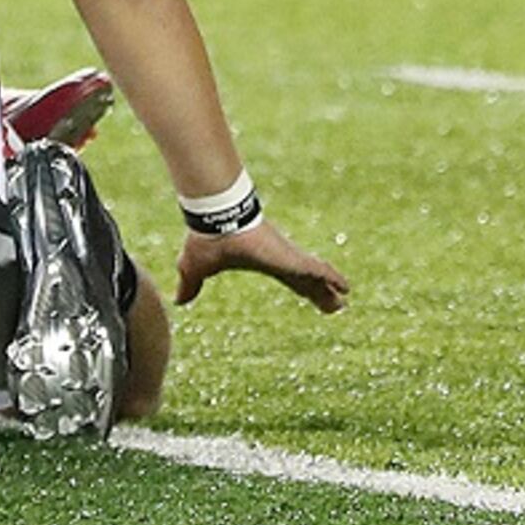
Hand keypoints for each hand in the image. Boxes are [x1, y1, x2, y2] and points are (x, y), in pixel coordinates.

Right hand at [175, 221, 348, 311]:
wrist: (215, 219)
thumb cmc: (207, 238)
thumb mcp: (196, 268)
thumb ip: (192, 284)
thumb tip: (179, 300)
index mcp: (264, 262)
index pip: (288, 278)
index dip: (301, 288)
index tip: (313, 296)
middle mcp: (279, 259)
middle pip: (306, 280)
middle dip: (321, 293)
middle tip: (337, 305)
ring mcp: (287, 257)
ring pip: (316, 276)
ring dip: (331, 287)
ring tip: (346, 298)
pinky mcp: (290, 257)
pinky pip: (317, 270)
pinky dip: (332, 277)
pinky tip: (346, 287)